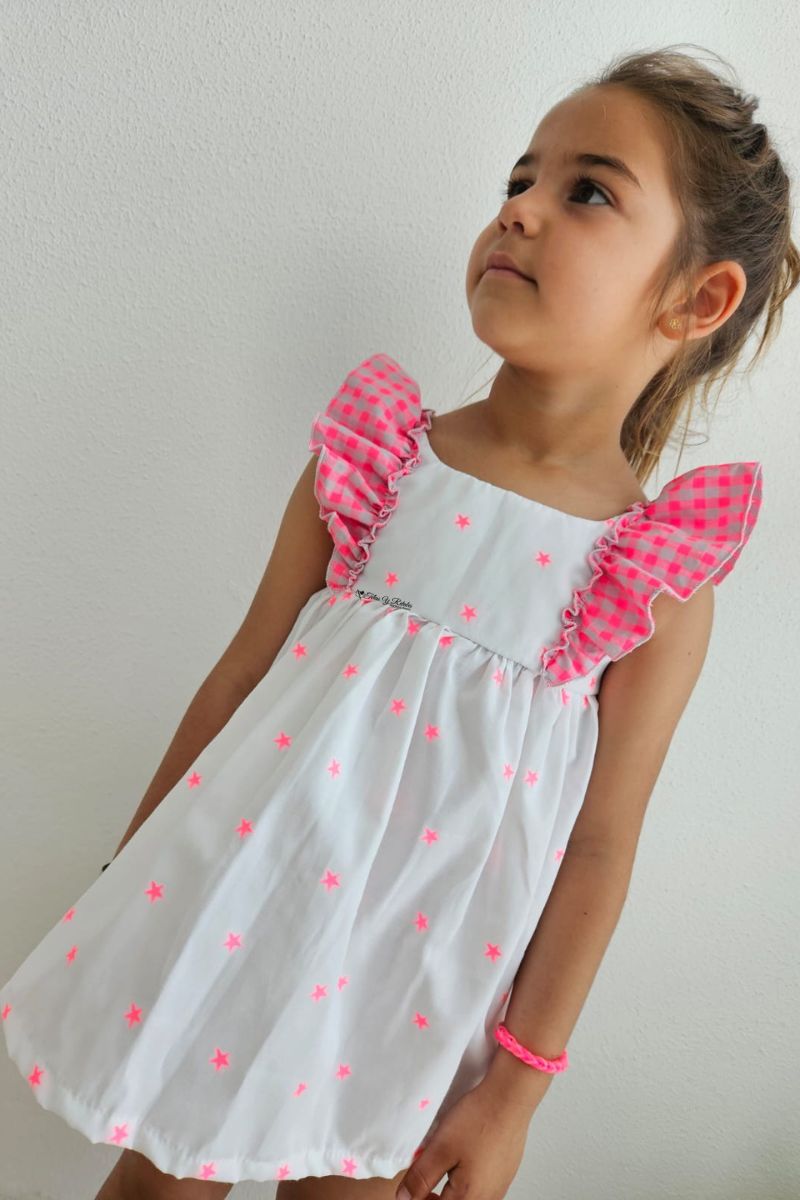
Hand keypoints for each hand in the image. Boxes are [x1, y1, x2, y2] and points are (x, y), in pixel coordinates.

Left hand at [395, 1078, 531, 1199]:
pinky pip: (480, 1186)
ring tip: (441, 1164)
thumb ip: (420, 1178)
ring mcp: (498, 1187)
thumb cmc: (479, 1120)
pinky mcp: (504, 1174)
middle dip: (432, 1195)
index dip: (419, 1198)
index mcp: (468, 1198)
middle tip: (421, 1176)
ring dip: (450, 1189)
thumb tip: (404, 1198)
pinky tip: (462, 1158)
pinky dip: (466, 1179)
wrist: (510, 1097)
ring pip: (467, 1197)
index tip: (411, 1186)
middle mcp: (487, 1198)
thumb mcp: (440, 1148)